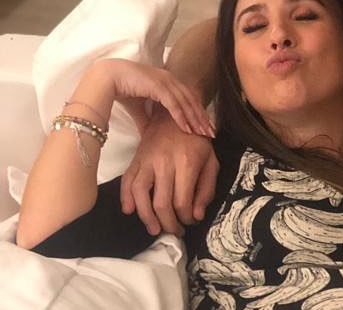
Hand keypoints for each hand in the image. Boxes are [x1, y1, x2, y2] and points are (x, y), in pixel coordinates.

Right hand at [99, 58, 212, 136]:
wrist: (106, 78)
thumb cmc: (121, 89)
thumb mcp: (140, 107)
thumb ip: (149, 119)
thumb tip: (152, 136)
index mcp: (167, 81)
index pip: (188, 97)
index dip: (198, 112)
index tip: (205, 126)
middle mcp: (169, 79)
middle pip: (192, 100)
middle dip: (202, 117)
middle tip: (211, 133)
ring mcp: (164, 81)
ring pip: (186, 102)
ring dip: (195, 119)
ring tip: (203, 133)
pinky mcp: (157, 86)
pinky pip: (174, 104)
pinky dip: (182, 117)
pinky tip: (188, 128)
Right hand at [120, 109, 218, 235]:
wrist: (175, 116)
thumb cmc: (197, 141)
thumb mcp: (211, 162)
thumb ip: (206, 189)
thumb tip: (196, 216)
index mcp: (186, 163)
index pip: (182, 201)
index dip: (185, 217)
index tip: (189, 222)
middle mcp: (164, 163)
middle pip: (161, 202)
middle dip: (168, 223)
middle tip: (173, 232)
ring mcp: (147, 161)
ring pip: (140, 194)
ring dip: (145, 216)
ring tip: (154, 229)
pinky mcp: (135, 159)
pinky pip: (126, 181)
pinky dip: (125, 197)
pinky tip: (129, 210)